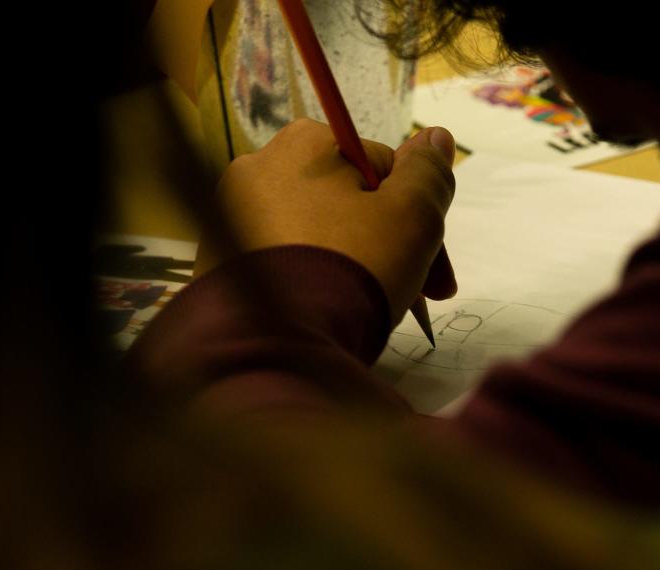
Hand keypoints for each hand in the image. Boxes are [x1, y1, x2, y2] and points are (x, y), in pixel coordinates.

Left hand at [201, 119, 457, 322]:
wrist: (280, 343)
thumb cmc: (355, 267)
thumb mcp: (412, 215)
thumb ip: (428, 172)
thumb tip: (436, 136)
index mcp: (306, 143)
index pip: (384, 171)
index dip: (419, 220)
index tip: (439, 275)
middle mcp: (258, 167)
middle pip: (348, 202)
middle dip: (388, 244)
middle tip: (417, 295)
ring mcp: (230, 214)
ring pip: (317, 233)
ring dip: (352, 262)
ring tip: (371, 306)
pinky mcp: (219, 259)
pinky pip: (283, 261)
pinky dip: (311, 279)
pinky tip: (329, 311)